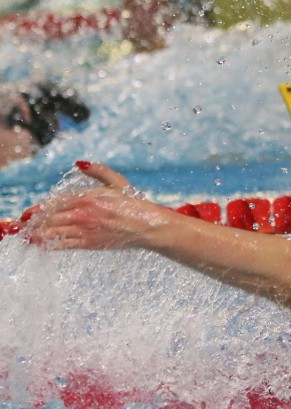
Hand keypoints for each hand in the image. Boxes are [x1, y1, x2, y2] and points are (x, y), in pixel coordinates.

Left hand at [29, 161, 165, 249]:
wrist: (147, 227)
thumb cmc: (133, 205)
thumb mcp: (117, 182)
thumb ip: (97, 171)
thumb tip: (79, 163)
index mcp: (87, 198)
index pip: (54, 203)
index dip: (38, 209)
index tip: (28, 213)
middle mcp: (82, 214)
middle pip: (49, 218)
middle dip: (35, 222)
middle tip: (26, 225)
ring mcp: (84, 230)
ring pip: (52, 232)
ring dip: (38, 234)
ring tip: (30, 235)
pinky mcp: (89, 244)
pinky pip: (63, 245)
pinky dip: (49, 245)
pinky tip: (42, 244)